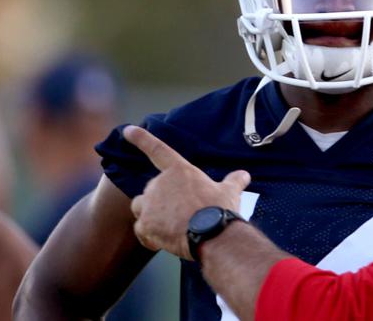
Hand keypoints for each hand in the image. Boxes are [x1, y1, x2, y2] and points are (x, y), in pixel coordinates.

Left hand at [125, 125, 249, 259]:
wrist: (213, 234)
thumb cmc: (220, 209)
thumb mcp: (230, 192)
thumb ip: (234, 181)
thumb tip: (244, 175)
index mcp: (179, 171)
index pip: (158, 150)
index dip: (142, 139)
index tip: (128, 130)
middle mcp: (160, 184)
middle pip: (152, 189)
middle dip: (162, 200)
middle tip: (182, 213)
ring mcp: (150, 204)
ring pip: (141, 208)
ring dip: (150, 215)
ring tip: (170, 226)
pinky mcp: (145, 225)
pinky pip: (141, 230)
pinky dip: (150, 236)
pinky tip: (165, 241)